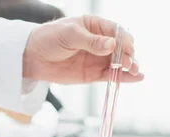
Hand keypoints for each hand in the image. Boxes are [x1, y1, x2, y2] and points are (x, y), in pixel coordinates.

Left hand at [23, 15, 142, 84]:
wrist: (32, 57)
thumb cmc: (49, 38)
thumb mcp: (69, 35)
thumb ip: (91, 42)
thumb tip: (111, 45)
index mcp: (94, 25)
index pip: (115, 30)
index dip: (124, 39)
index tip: (127, 48)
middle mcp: (100, 42)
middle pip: (121, 47)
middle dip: (129, 54)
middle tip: (129, 63)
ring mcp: (98, 58)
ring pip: (119, 62)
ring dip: (130, 67)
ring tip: (136, 71)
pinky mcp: (94, 74)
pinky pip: (112, 76)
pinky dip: (124, 78)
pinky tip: (136, 78)